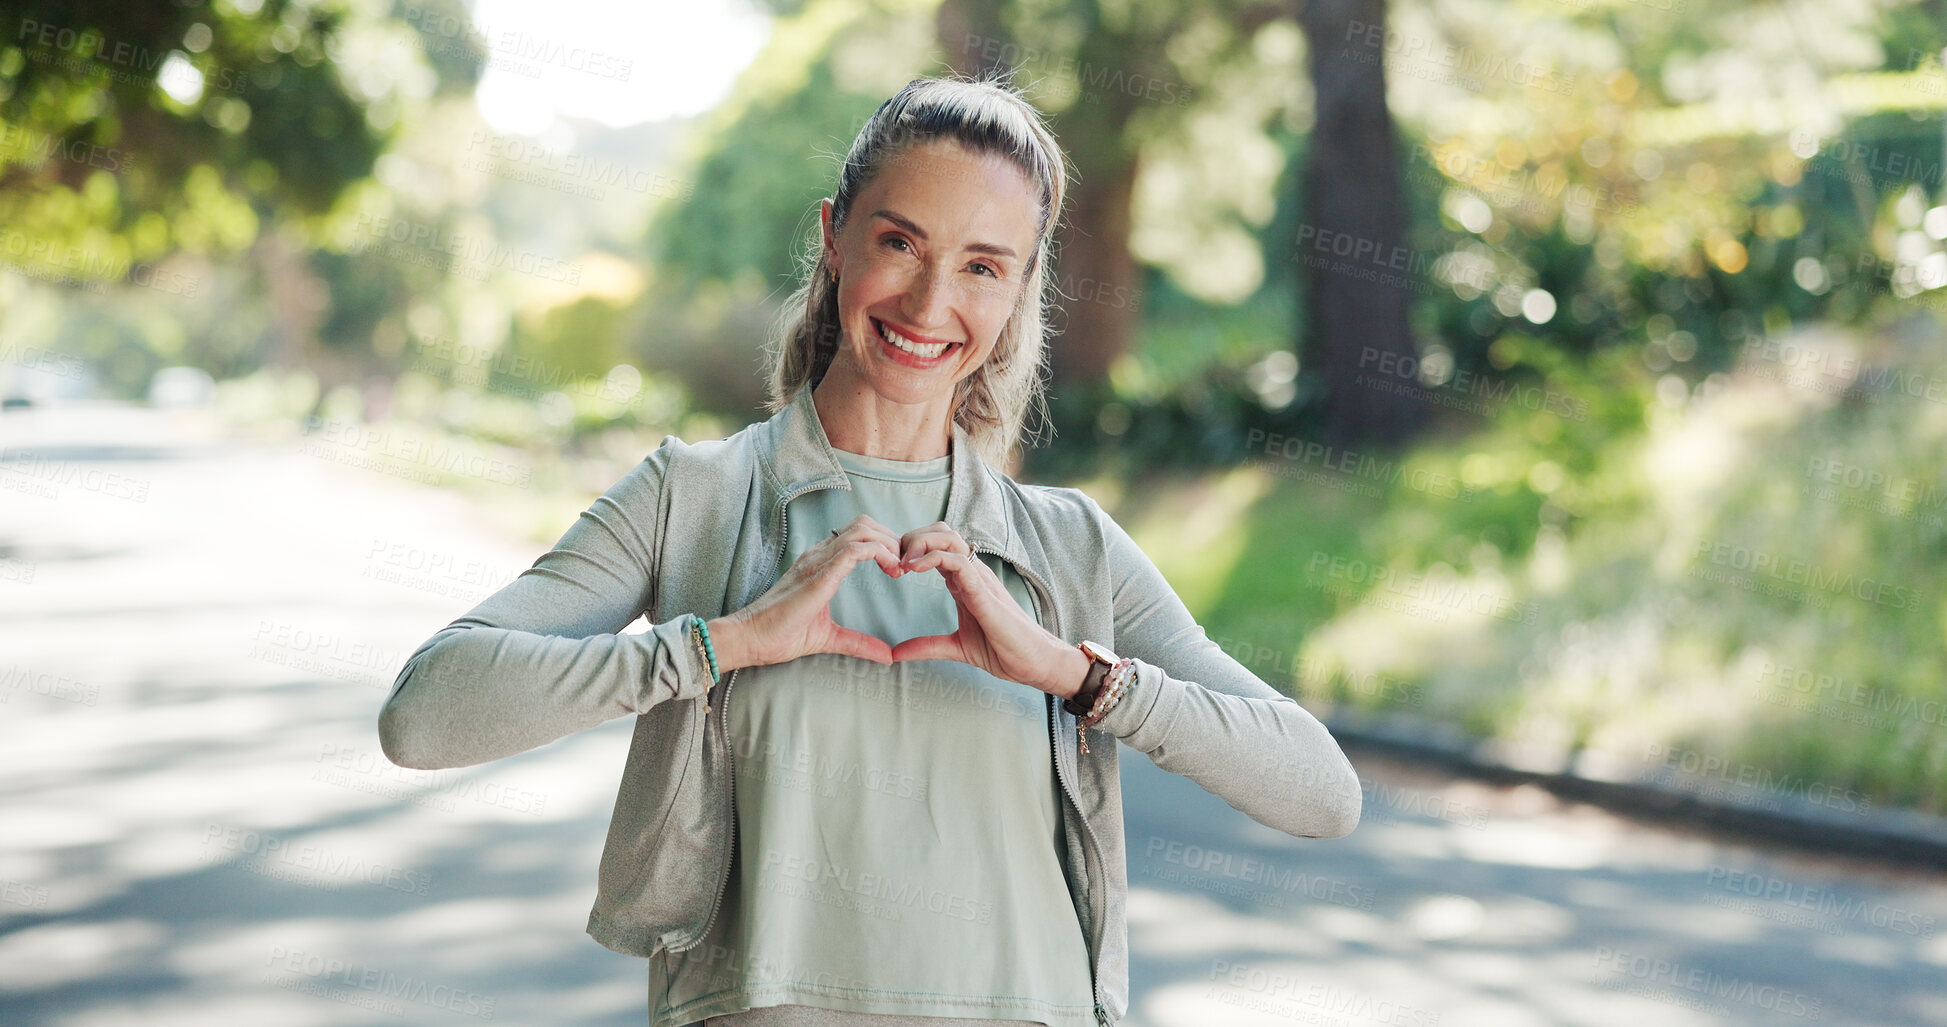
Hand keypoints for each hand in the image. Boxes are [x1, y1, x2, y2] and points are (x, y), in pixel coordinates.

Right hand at [709, 514, 903, 670]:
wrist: (751, 638)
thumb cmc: (780, 635)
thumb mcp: (829, 638)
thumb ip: (859, 643)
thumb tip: (887, 656)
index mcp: (821, 563)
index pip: (857, 534)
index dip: (883, 544)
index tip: (898, 569)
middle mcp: (819, 554)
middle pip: (864, 524)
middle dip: (891, 539)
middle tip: (904, 565)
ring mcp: (818, 560)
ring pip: (862, 530)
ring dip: (888, 543)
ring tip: (899, 567)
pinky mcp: (819, 573)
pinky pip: (855, 549)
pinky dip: (880, 553)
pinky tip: (891, 570)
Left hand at [888, 521, 1081, 696]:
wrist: (1035, 663)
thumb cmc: (1004, 651)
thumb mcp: (956, 648)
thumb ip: (926, 646)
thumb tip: (895, 653)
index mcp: (964, 581)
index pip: (936, 546)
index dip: (910, 549)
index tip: (892, 570)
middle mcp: (972, 573)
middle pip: (940, 531)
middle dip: (911, 538)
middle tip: (893, 563)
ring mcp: (979, 579)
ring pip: (948, 537)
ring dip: (919, 543)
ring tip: (902, 564)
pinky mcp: (985, 591)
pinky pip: (959, 561)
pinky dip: (933, 558)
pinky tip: (914, 570)